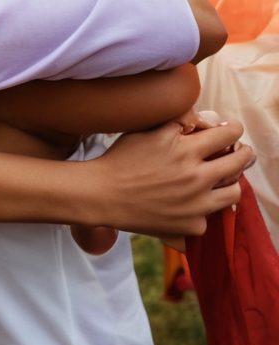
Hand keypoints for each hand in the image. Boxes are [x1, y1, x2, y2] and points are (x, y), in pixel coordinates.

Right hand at [92, 118, 253, 235]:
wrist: (102, 194)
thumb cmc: (121, 159)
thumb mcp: (147, 132)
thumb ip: (177, 123)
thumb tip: (204, 118)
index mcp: (186, 150)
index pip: (227, 136)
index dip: (233, 130)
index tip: (232, 131)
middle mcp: (197, 177)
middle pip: (238, 163)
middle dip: (243, 154)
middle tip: (240, 153)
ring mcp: (197, 204)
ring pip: (234, 193)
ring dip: (229, 184)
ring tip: (219, 181)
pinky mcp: (191, 226)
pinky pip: (208, 217)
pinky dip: (200, 211)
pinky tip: (185, 205)